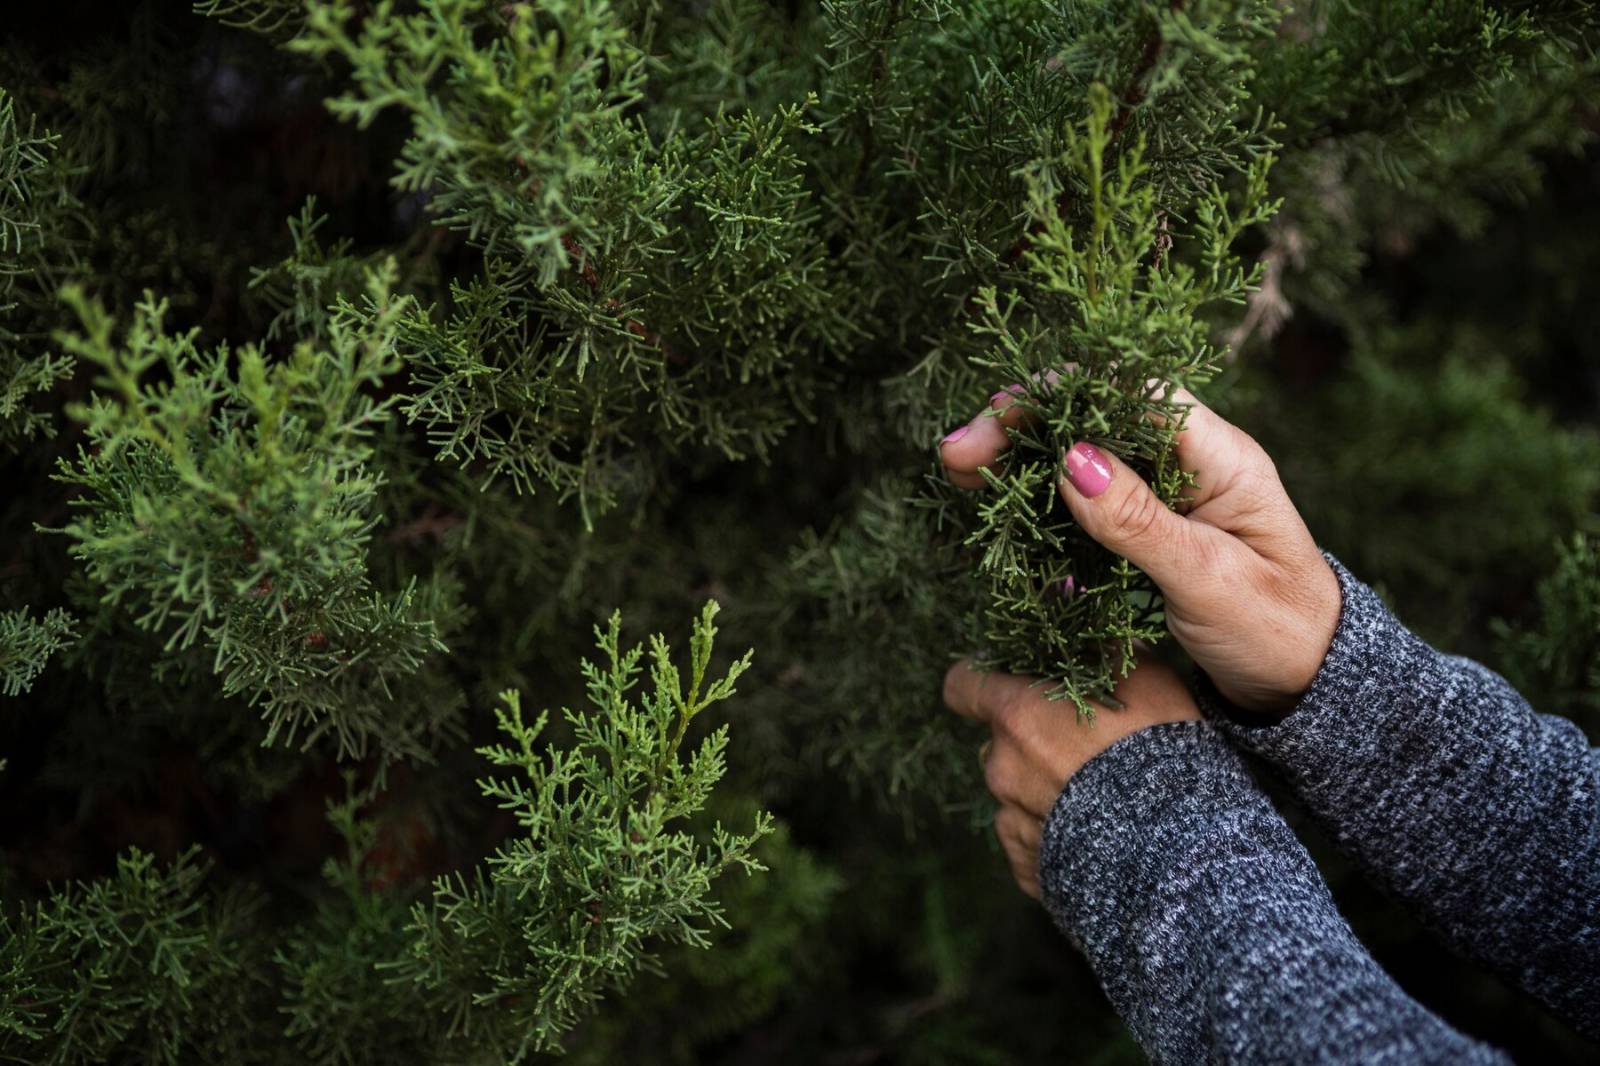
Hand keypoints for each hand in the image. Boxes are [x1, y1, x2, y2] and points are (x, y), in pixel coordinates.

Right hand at [940, 384, 1339, 713]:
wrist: (1308, 684)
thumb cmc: (1276, 631)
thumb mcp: (1207, 580)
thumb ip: (1140, 521)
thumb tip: (1072, 458)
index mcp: (1218, 456)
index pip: (1128, 389)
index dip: (1056, 395)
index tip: (995, 425)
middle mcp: (1189, 460)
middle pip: (1093, 414)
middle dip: (1020, 427)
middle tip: (954, 459)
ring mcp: (1167, 493)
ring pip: (1081, 454)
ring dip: (1020, 462)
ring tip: (961, 479)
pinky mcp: (1148, 527)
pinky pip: (1084, 499)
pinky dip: (1039, 503)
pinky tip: (1003, 519)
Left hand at [945, 651, 1200, 897]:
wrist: (1176, 850)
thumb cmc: (1160, 753)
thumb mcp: (1146, 679)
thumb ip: (1104, 652)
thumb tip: (1091, 636)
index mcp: (1018, 716)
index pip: (964, 685)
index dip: (980, 678)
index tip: (1008, 679)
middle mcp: (1002, 767)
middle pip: (1000, 741)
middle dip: (1032, 738)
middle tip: (1086, 746)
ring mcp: (1011, 821)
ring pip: (1016, 792)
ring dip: (1046, 788)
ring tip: (1102, 797)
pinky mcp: (1028, 867)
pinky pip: (1031, 841)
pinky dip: (1055, 835)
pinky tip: (1097, 835)